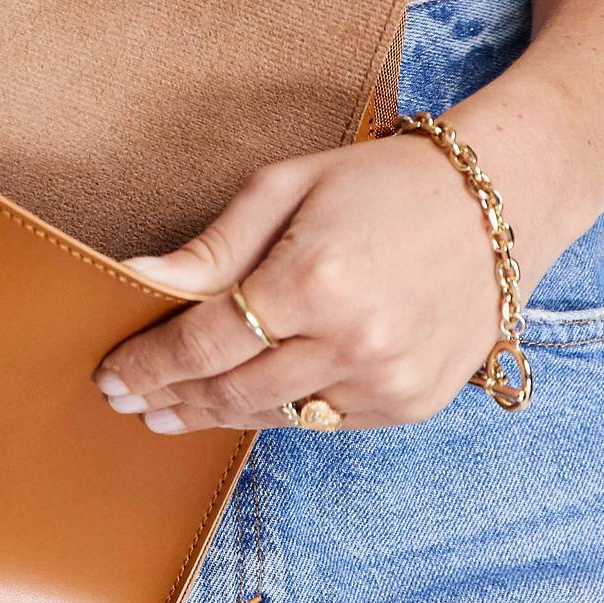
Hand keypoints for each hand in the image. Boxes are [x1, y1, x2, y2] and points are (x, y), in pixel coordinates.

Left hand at [91, 126, 540, 431]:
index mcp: (313, 279)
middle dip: (170, 397)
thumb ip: (212, 247)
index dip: (149, 364)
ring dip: (215, 415)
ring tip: (168, 411)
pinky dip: (279, 413)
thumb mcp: (285, 187)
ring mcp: (387, 382)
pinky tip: (242, 403)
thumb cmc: (377, 181)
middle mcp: (353, 342)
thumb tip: (136, 279)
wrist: (494, 204)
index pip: (204, 343)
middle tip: (126, 401)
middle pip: (232, 391)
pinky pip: (324, 422)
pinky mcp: (412, 403)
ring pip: (275, 417)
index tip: (109, 374)